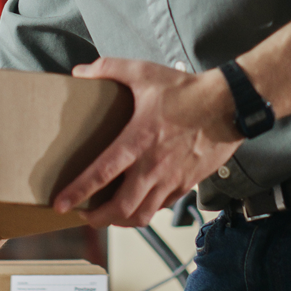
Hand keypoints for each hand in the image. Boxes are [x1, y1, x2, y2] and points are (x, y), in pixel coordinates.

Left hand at [55, 57, 242, 226]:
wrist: (229, 104)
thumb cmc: (187, 90)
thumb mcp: (144, 72)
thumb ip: (109, 68)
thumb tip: (80, 71)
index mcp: (138, 141)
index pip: (101, 174)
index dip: (78, 192)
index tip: (61, 204)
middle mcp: (153, 166)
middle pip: (121, 208)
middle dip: (98, 219)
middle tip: (84, 216)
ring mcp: (172, 179)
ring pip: (143, 215)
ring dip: (121, 221)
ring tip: (109, 217)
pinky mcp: (187, 183)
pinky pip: (162, 206)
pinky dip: (147, 210)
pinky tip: (139, 203)